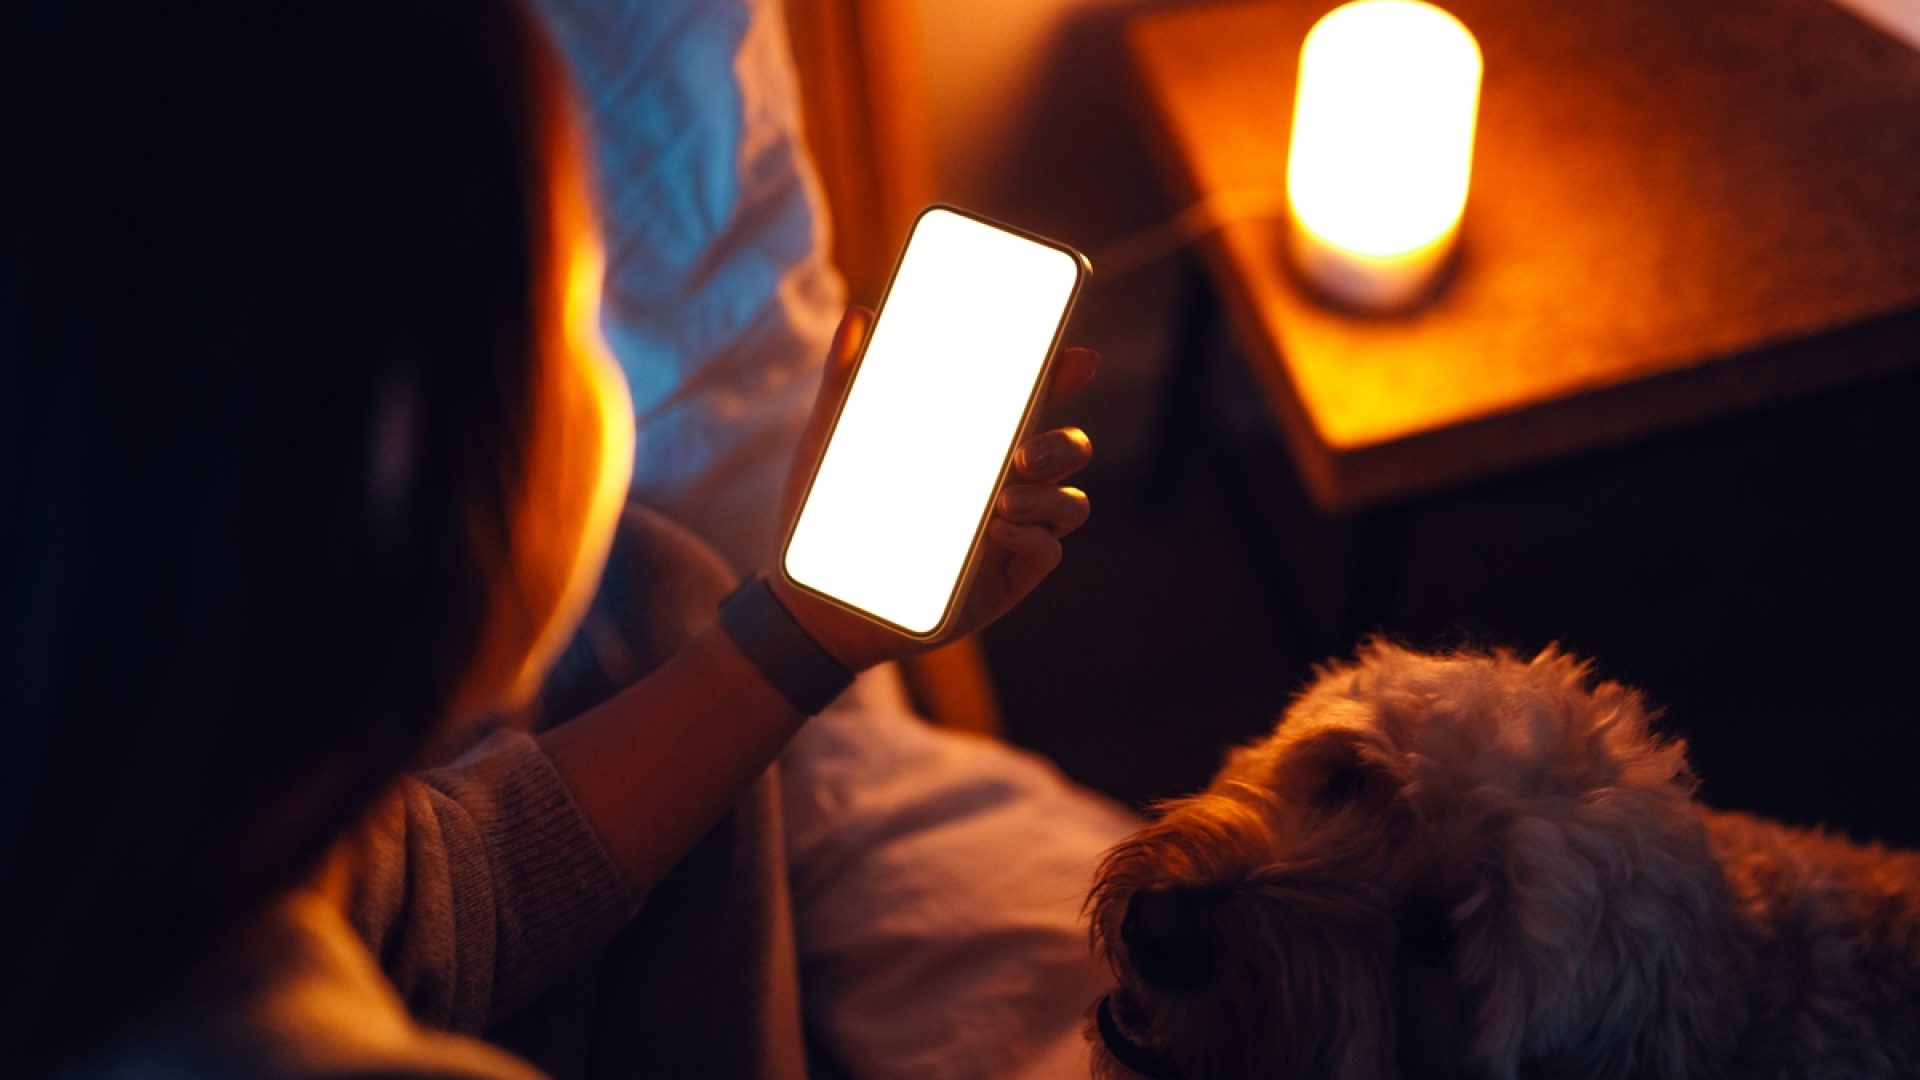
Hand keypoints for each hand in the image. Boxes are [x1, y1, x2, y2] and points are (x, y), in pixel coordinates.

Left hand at [772, 306, 1098, 670]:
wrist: (817, 599)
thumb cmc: (826, 514)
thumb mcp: (830, 441)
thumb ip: (845, 380)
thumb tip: (858, 316)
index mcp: (972, 443)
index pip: (1032, 401)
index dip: (1063, 375)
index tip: (1078, 357)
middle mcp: (1003, 483)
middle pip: (1070, 450)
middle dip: (1065, 444)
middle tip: (1023, 451)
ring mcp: (1012, 531)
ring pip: (1071, 501)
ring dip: (1050, 494)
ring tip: (1000, 502)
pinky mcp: (1010, 576)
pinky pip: (1049, 549)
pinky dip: (1033, 535)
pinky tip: (996, 532)